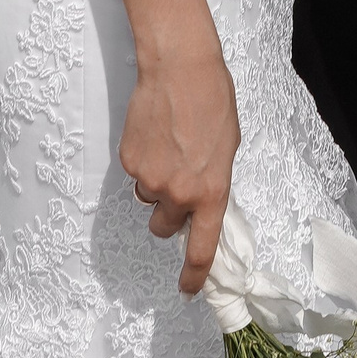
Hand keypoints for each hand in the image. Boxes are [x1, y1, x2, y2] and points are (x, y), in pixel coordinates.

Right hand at [121, 42, 240, 293]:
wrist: (180, 68)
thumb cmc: (213, 101)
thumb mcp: (227, 148)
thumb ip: (213, 182)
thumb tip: (200, 200)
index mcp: (211, 191)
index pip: (202, 248)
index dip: (193, 274)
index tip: (188, 289)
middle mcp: (179, 193)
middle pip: (165, 227)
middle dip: (168, 214)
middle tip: (176, 183)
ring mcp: (150, 179)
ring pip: (148, 197)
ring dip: (156, 183)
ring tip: (168, 145)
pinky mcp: (129, 161)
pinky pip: (136, 173)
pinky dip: (143, 160)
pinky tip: (154, 133)